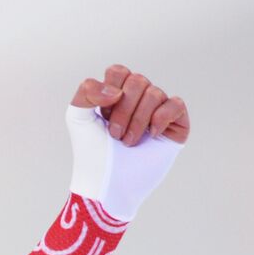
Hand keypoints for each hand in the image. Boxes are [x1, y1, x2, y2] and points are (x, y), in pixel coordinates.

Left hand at [71, 64, 188, 145]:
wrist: (106, 182)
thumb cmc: (91, 152)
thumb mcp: (78, 117)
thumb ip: (86, 91)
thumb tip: (118, 91)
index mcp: (117, 93)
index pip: (119, 72)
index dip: (109, 93)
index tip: (103, 117)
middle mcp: (139, 98)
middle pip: (138, 81)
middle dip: (123, 111)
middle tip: (114, 135)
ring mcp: (159, 110)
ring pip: (155, 93)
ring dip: (137, 121)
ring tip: (127, 142)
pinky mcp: (176, 124)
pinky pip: (175, 104)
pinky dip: (160, 119)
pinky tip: (150, 136)